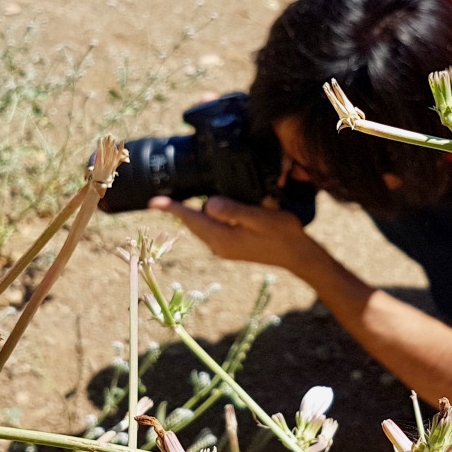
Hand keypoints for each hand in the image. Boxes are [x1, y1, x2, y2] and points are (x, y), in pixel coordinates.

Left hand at [149, 195, 314, 270]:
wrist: (298, 255)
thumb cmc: (282, 234)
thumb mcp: (259, 218)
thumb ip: (233, 211)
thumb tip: (208, 204)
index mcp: (222, 239)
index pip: (192, 220)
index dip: (172, 208)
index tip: (153, 201)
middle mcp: (218, 246)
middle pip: (192, 224)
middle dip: (177, 209)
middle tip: (161, 195)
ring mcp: (224, 248)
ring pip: (200, 227)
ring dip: (190, 213)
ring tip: (178, 199)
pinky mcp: (231, 247)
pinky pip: (210, 229)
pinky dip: (204, 218)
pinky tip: (208, 207)